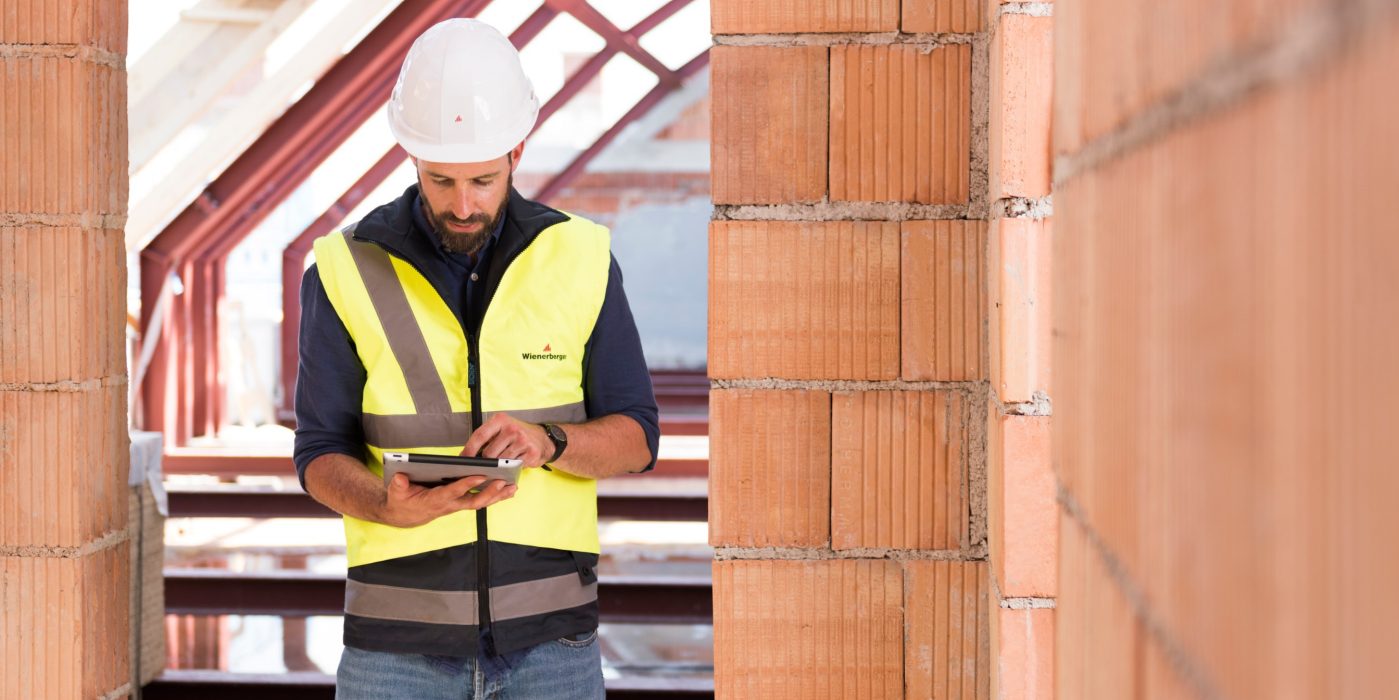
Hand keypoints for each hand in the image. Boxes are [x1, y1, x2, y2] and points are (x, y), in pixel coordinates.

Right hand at [378, 472, 516, 527]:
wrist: (405, 515)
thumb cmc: (402, 501)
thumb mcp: (396, 492)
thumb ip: (398, 485)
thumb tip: (400, 477)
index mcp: (435, 500)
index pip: (453, 492)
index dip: (466, 484)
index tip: (480, 475)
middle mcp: (449, 505)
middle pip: (473, 501)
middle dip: (490, 493)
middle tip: (504, 483)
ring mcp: (456, 505)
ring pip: (480, 502)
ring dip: (497, 496)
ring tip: (513, 487)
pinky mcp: (460, 503)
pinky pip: (480, 500)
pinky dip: (494, 496)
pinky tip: (507, 490)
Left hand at [461, 413, 552, 467]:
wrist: (543, 440)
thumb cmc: (518, 435)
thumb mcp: (502, 428)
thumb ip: (487, 437)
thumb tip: (467, 454)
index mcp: (501, 420)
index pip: (480, 435)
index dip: (469, 449)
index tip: (463, 458)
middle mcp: (511, 428)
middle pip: (489, 453)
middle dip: (485, 462)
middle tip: (485, 466)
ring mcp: (522, 440)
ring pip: (500, 462)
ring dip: (498, 467)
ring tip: (501, 465)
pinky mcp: (531, 453)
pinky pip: (513, 466)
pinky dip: (511, 468)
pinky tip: (513, 464)